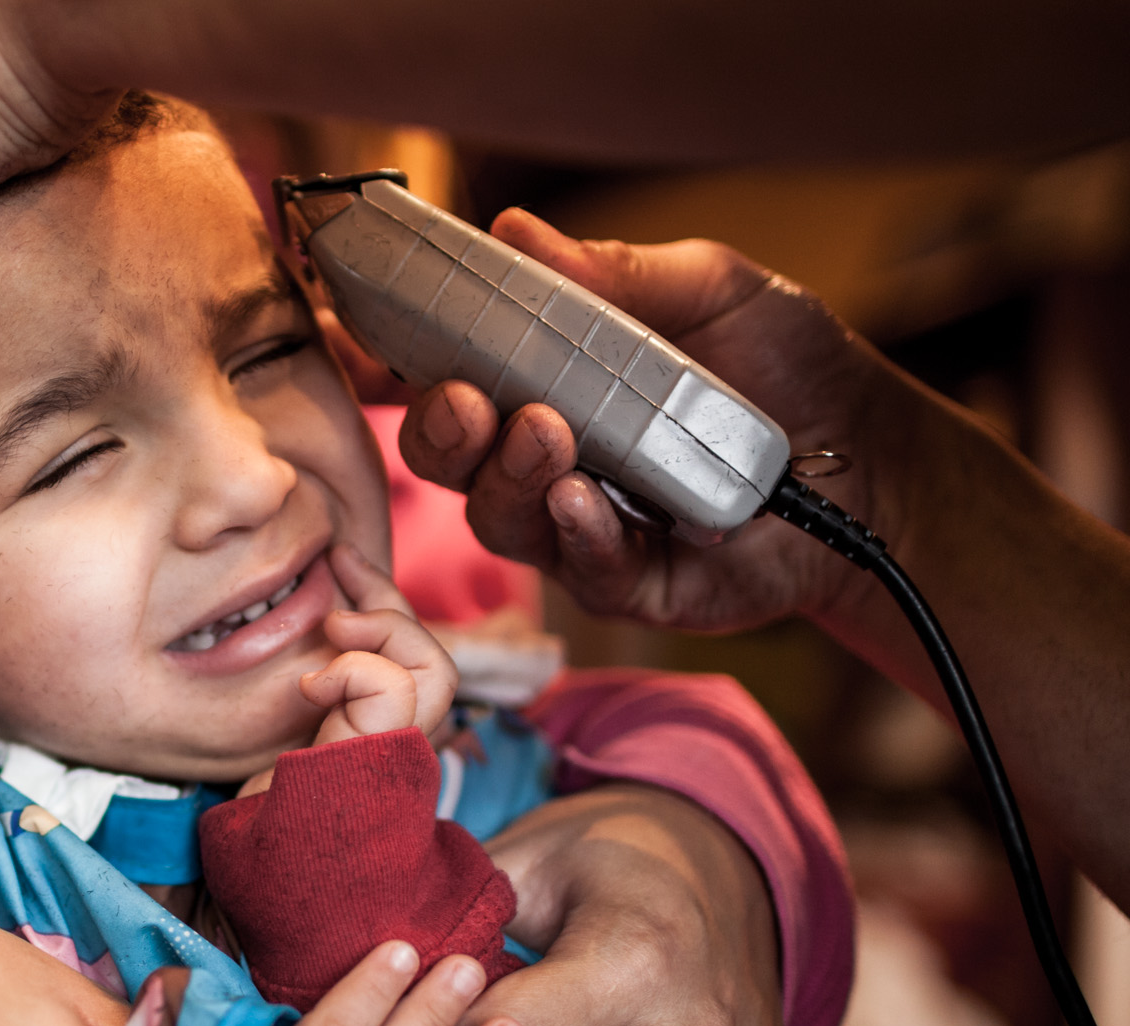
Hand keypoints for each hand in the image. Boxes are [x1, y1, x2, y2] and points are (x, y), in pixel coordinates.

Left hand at [239, 545, 457, 797]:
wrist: (267, 880)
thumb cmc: (268, 822)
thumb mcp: (282, 740)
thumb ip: (309, 697)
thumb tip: (303, 637)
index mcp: (377, 738)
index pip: (408, 659)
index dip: (384, 600)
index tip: (340, 557)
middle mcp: (397, 747)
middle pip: (435, 659)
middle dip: (390, 596)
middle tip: (339, 560)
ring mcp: (396, 755)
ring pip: (436, 670)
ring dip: (386, 629)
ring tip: (335, 628)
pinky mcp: (381, 760)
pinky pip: (393, 689)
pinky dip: (354, 669)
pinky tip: (312, 685)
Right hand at [398, 208, 899, 634]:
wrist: (875, 460)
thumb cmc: (788, 370)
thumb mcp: (714, 292)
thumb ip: (617, 274)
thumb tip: (516, 234)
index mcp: (541, 380)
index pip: (440, 374)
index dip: (386, 363)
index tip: (354, 336)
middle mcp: (541, 459)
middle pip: (448, 457)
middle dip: (439, 429)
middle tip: (466, 397)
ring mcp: (576, 528)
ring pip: (498, 518)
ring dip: (509, 476)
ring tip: (549, 433)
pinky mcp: (626, 586)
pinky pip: (578, 568)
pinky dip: (577, 533)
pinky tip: (588, 500)